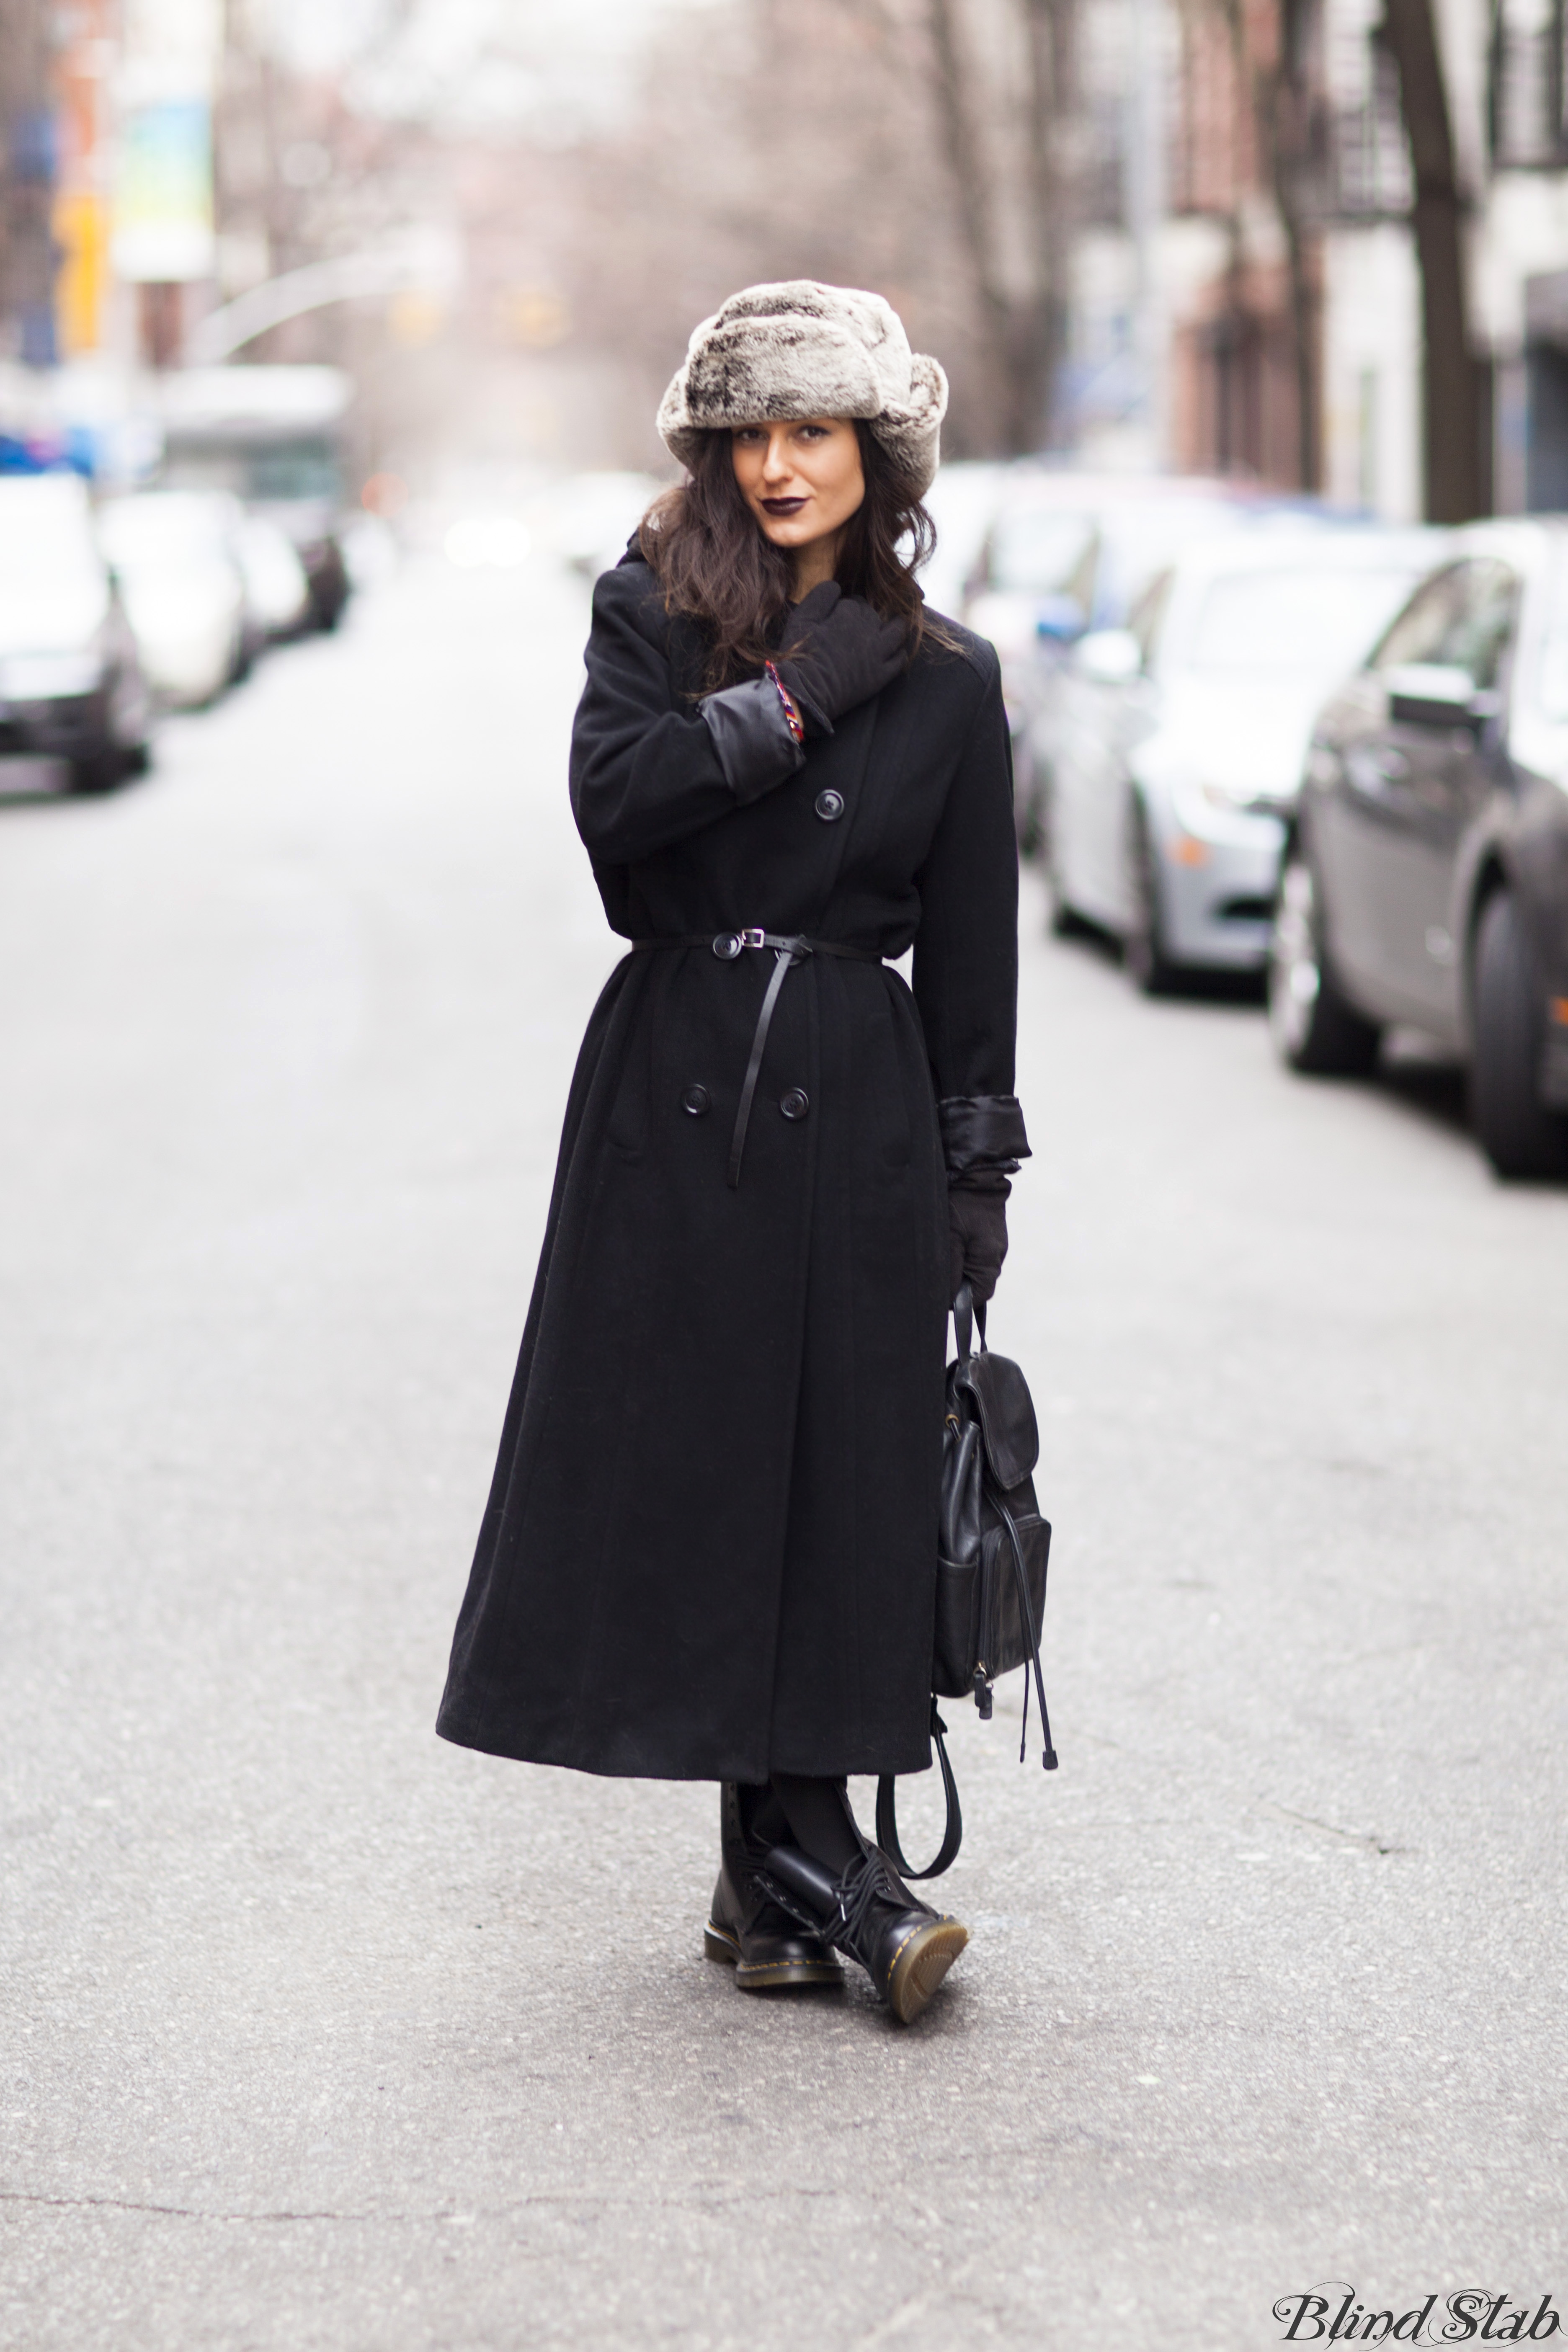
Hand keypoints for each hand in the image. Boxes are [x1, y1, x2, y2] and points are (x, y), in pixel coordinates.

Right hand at [773, 581, 908, 732]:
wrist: (805, 691)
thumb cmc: (800, 654)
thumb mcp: (803, 617)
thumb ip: (821, 595)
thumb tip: (837, 586)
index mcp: (849, 613)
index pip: (855, 602)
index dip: (847, 606)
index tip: (840, 614)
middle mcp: (869, 630)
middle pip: (874, 615)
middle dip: (867, 616)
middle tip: (856, 626)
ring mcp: (878, 653)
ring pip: (897, 631)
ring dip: (894, 627)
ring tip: (889, 628)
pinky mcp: (881, 676)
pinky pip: (899, 659)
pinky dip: (898, 652)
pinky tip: (892, 653)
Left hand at [948, 1179, 1008, 1304]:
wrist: (976, 1173)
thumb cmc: (960, 1205)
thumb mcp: (949, 1238)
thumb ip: (950, 1269)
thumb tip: (948, 1298)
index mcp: (989, 1260)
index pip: (980, 1296)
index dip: (960, 1301)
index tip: (940, 1295)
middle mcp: (996, 1255)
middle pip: (978, 1284)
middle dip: (957, 1284)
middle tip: (936, 1274)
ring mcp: (995, 1244)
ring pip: (975, 1269)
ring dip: (958, 1269)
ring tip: (942, 1254)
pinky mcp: (989, 1235)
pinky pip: (976, 1254)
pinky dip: (962, 1255)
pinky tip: (950, 1244)